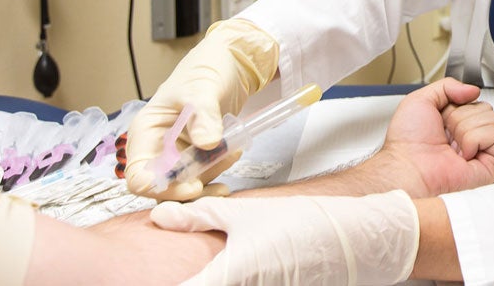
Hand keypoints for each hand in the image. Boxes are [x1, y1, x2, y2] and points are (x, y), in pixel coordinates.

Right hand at [125, 19, 279, 200]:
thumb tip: (207, 143)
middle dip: (190, 188)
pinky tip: (234, 152)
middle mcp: (156, 147)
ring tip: (233, 153)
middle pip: (163, 187)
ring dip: (209, 178)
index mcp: (145, 132)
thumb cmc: (206, 70)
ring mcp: (177, 152)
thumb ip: (203, 115)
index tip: (191, 185)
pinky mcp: (196, 154)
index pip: (139, 175)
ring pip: (185, 184)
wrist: (229, 63)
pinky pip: (203, 174)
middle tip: (219, 184)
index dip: (160, 188)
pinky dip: (218, 170)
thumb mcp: (203, 89)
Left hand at [150, 190, 418, 285]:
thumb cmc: (302, 224)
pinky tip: (241, 272)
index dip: (155, 282)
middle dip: (191, 279)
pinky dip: (238, 282)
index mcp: (229, 274)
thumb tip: (160, 215)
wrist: (356, 239)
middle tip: (173, 268)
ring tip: (208, 268)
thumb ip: (200, 217)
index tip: (137, 275)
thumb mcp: (245, 214)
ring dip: (210, 279)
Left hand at [374, 77, 493, 196]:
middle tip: (446, 133)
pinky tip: (462, 153)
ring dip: (465, 128)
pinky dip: (473, 140)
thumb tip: (474, 90)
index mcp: (453, 121)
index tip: (441, 116)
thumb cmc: (408, 142)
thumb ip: (447, 85)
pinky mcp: (490, 164)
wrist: (408, 167)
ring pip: (491, 117)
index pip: (473, 98)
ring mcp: (479, 149)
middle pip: (484, 106)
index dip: (456, 103)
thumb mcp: (420, 100)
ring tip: (453, 145)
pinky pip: (493, 134)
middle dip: (460, 116)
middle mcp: (468, 135)